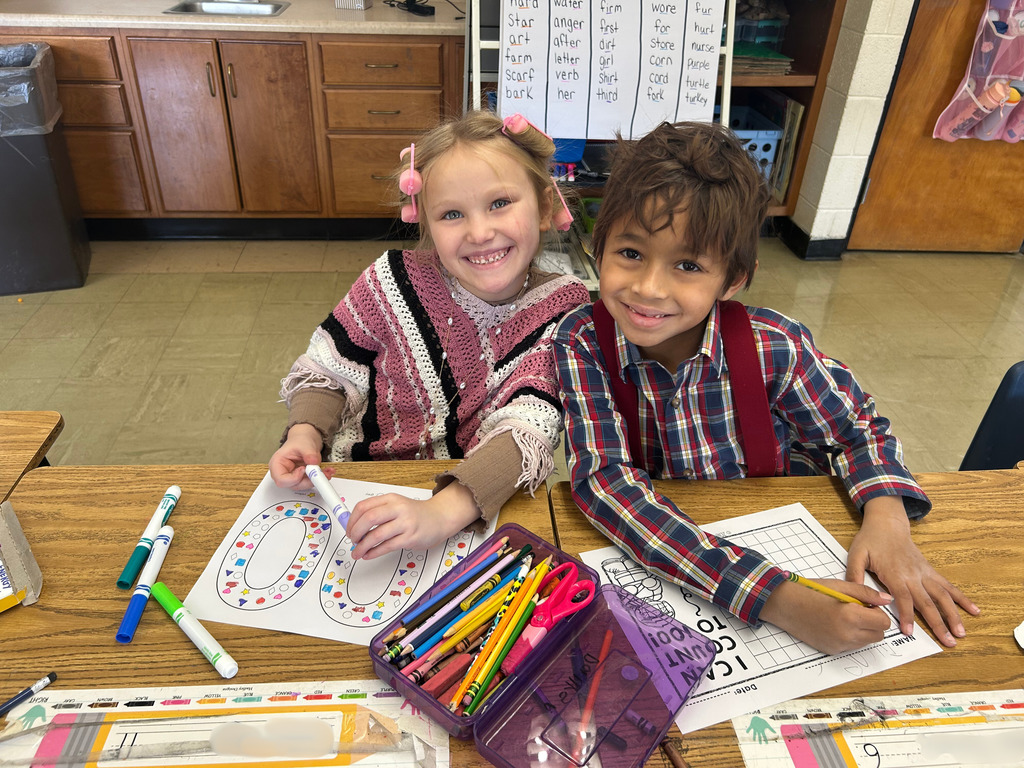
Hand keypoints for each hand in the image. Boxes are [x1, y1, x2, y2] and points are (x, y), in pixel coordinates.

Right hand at [269, 423, 325, 489]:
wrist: (306, 440)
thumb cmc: (300, 441)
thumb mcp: (304, 444)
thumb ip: (309, 454)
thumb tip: (313, 462)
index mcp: (277, 464)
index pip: (281, 480)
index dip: (294, 478)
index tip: (304, 469)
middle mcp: (283, 473)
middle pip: (294, 485)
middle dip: (309, 481)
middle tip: (321, 473)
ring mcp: (292, 477)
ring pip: (304, 485)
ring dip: (317, 480)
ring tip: (327, 471)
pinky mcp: (302, 479)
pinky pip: (310, 482)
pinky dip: (320, 478)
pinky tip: (326, 471)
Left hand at [346, 481, 480, 559]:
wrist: (439, 518)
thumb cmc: (416, 514)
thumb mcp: (396, 506)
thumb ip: (378, 513)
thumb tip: (354, 526)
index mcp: (391, 499)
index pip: (364, 507)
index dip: (352, 520)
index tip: (349, 530)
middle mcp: (398, 509)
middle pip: (368, 518)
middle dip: (355, 532)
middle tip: (352, 540)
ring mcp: (405, 523)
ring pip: (376, 535)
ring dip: (362, 546)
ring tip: (357, 552)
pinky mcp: (410, 538)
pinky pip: (387, 546)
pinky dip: (374, 552)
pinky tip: (369, 554)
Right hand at [760, 579, 893, 654]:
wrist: (783, 604)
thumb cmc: (809, 591)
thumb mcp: (840, 586)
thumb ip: (867, 594)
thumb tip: (887, 599)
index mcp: (850, 616)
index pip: (883, 622)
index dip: (877, 611)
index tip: (866, 604)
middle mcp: (846, 635)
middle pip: (878, 635)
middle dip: (872, 623)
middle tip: (856, 609)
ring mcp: (839, 645)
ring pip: (866, 642)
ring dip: (862, 630)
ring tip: (843, 616)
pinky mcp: (831, 650)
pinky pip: (851, 646)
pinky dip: (849, 636)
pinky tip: (834, 624)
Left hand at [847, 496, 979, 646]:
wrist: (887, 524)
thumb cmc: (870, 540)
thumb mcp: (856, 554)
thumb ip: (854, 574)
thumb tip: (853, 593)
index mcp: (894, 573)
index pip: (903, 598)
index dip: (907, 615)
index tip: (910, 632)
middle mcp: (913, 575)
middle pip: (927, 602)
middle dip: (938, 623)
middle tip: (948, 643)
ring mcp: (924, 573)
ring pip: (942, 596)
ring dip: (953, 615)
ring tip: (962, 633)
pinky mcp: (930, 571)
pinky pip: (948, 586)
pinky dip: (962, 599)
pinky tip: (974, 610)